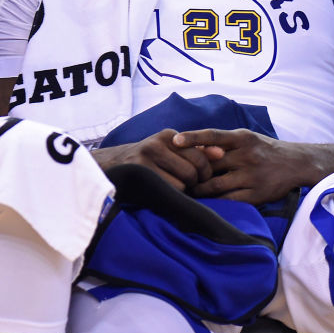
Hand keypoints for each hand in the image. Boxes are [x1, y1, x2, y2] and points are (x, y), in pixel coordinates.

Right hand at [91, 129, 222, 191]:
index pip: (201, 157)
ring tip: (172, 189)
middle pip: (193, 172)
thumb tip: (221, 153)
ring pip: (181, 184)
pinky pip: (167, 191)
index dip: (205, 173)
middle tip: (187, 187)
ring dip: (181, 192)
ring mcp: (145, 159)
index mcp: (168, 136)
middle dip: (194, 184)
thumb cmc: (149, 161)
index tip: (199, 179)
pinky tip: (163, 193)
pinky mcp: (138, 174)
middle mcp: (156, 143)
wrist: (112, 166)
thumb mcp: (171, 151)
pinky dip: (169, 196)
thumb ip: (197, 151)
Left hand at [173, 128, 315, 204]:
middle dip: (191, 171)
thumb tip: (190, 149)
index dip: (193, 137)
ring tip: (185, 191)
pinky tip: (204, 202)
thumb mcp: (245, 139)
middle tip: (173, 176)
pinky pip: (228, 200)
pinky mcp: (257, 194)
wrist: (297, 163)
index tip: (175, 141)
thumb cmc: (263, 150)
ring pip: (215, 185)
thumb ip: (221, 144)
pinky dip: (214, 201)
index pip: (213, 135)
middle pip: (210, 164)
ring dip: (198, 189)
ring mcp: (252, 176)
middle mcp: (246, 155)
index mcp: (242, 138)